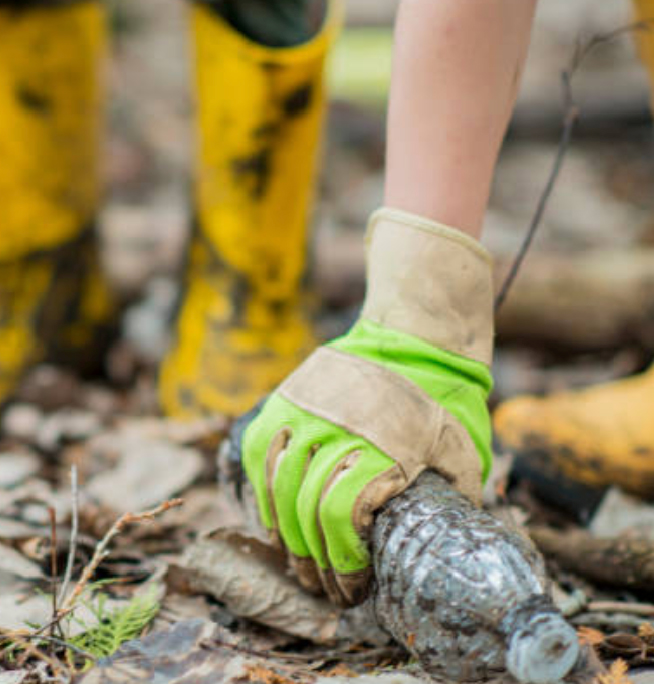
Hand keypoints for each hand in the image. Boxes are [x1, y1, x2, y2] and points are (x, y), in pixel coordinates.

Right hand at [242, 208, 494, 605]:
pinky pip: (263, 452)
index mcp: (385, 447)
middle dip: (312, 560)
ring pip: (279, 484)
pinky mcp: (289, 399)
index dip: (340, 561)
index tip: (349, 587)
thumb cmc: (443, 399)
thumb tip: (453, 540)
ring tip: (294, 562)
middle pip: (307, 507)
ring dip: (284, 533)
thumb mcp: (462, 448)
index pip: (343, 516)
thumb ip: (457, 495)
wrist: (414, 336)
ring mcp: (308, 411)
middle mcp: (340, 429)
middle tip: (320, 587)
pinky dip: (264, 490)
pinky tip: (274, 520)